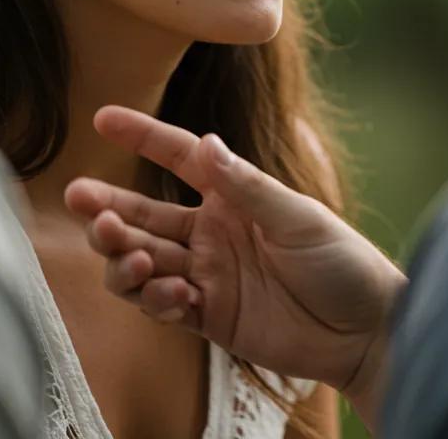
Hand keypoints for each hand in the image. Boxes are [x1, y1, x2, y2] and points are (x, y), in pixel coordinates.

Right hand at [65, 107, 405, 429]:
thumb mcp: (298, 217)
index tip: (103, 119)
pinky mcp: (210, 316)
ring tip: (131, 259)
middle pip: (145, 214)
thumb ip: (247, 186)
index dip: (142, 137)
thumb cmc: (342, 261)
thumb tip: (208, 141)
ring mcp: (208, 273)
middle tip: (82, 203)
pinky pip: (165, 305)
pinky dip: (157, 299)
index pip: (179, 157)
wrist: (365, 330)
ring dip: (126, 257)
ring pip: (145, 260)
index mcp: (233, 195)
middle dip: (110, 209)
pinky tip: (171, 294)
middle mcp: (213, 230)